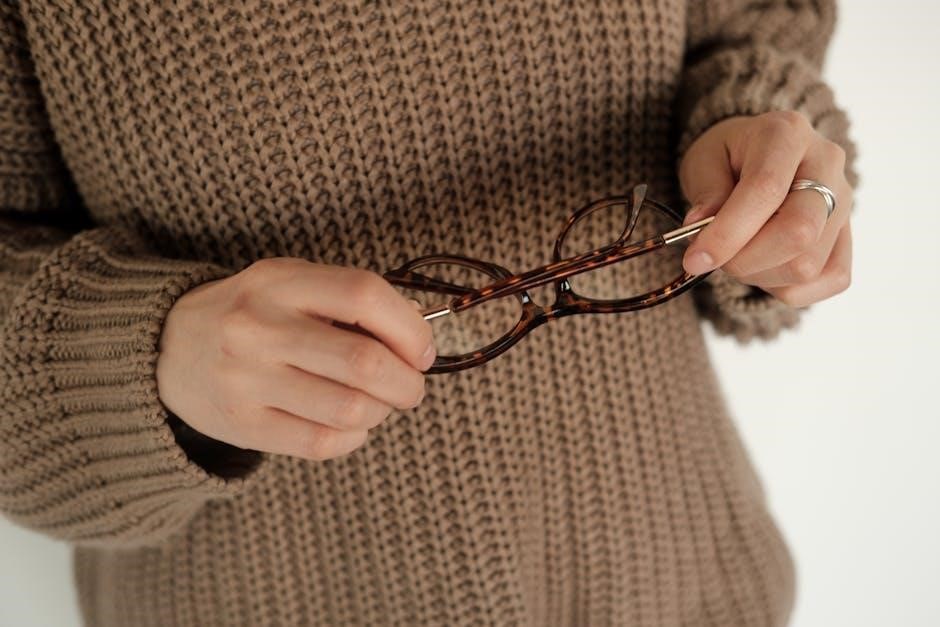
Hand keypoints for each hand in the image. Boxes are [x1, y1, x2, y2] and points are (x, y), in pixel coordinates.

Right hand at [156, 258, 435, 460]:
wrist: (165, 347)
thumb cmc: (253, 313)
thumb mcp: (290, 283)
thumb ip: (349, 300)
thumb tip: (419, 335)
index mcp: (280, 282)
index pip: (365, 296)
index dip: (411, 328)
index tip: (422, 351)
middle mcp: (260, 327)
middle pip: (365, 363)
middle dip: (407, 383)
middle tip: (410, 387)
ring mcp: (247, 379)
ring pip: (350, 410)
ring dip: (382, 412)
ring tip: (377, 404)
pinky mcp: (242, 425)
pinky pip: (322, 444)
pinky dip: (353, 438)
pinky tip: (349, 425)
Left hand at [678, 111, 853, 306]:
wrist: (764, 155)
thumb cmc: (731, 157)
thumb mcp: (705, 159)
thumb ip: (705, 191)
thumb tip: (699, 228)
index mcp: (787, 134)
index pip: (766, 190)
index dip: (728, 233)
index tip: (695, 260)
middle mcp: (827, 166)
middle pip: (799, 232)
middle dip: (744, 260)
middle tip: (713, 258)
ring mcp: (845, 203)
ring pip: (807, 266)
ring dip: (759, 275)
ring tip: (739, 254)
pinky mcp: (849, 236)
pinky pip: (829, 280)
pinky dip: (787, 287)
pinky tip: (764, 265)